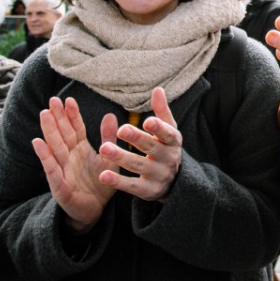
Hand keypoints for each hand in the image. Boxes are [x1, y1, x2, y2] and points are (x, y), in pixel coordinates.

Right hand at [32, 96, 118, 233]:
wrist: (94, 210)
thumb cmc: (99, 183)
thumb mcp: (108, 158)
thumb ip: (108, 138)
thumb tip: (111, 114)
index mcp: (80, 150)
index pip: (75, 129)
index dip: (71, 114)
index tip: (68, 99)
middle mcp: (69, 157)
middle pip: (62, 134)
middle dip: (57, 117)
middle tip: (53, 100)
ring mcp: (62, 170)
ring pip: (55, 148)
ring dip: (49, 131)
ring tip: (44, 115)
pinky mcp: (59, 185)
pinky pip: (52, 169)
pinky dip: (45, 156)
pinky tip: (38, 143)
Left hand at [98, 87, 182, 202]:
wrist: (175, 183)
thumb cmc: (166, 149)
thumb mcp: (168, 132)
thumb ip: (162, 112)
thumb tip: (157, 89)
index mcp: (173, 142)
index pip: (167, 134)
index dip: (158, 128)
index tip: (147, 120)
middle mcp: (168, 159)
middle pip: (151, 147)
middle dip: (136, 139)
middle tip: (121, 130)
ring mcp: (158, 176)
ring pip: (138, 165)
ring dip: (121, 157)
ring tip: (104, 149)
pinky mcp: (148, 191)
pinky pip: (132, 186)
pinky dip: (118, 181)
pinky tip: (103, 175)